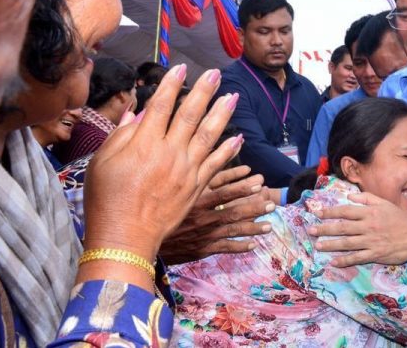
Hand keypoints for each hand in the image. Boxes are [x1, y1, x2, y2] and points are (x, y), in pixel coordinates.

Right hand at [81, 65, 240, 263]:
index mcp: (144, 142)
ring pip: (209, 135)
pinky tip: (237, 138)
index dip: (172, 84)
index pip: (162, 105)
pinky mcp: (196, 187)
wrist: (125, 236)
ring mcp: (186, 170)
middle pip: (190, 114)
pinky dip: (228, 150)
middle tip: (215, 73)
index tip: (180, 68)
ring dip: (222, 113)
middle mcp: (169, 152)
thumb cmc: (107, 199)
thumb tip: (138, 113)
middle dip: (204, 91)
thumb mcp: (103, 161)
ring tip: (233, 96)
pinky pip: (216, 164)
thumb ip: (122, 134)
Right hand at [160, 165, 275, 264]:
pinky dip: (240, 246)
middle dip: (254, 206)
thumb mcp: (166, 186)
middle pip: (234, 211)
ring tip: (269, 226)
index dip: (242, 186)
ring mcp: (203, 235)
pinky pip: (224, 248)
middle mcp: (203, 217)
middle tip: (271, 203)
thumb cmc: (149, 207)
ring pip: (233, 230)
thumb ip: (185, 170)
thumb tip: (203, 155)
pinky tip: (253, 245)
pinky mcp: (200, 250)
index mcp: (195, 201)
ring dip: (253, 227)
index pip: (224, 192)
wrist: (135, 238)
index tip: (257, 181)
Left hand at [307, 192, 406, 266]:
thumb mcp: (384, 203)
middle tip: (310, 231)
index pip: (345, 211)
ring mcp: (371, 241)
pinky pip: (357, 258)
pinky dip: (345, 260)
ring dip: (331, 245)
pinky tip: (334, 262)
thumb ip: (366, 198)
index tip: (317, 213)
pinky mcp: (376, 255)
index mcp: (369, 213)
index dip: (330, 212)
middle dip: (325, 229)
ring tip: (318, 245)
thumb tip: (349, 195)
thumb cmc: (399, 218)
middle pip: (342, 228)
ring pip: (347, 243)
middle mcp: (368, 226)